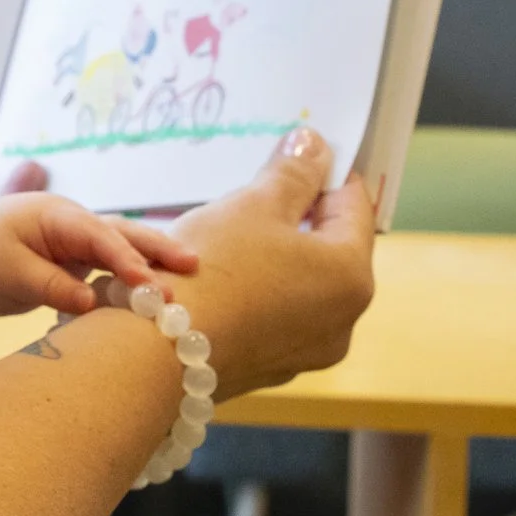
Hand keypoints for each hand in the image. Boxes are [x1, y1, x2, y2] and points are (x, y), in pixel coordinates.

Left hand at [0, 192, 197, 327]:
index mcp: (56, 217)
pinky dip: (135, 279)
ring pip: (123, 250)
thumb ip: (49, 286)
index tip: (150, 282)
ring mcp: (79, 243)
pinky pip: (113, 269)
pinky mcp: (80, 263)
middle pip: (123, 233)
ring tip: (188, 279)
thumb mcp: (8, 273)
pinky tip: (159, 294)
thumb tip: (91, 303)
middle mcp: (75, 225)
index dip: (126, 259)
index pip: (99, 236)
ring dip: (153, 264)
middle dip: (157, 249)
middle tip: (193, 266)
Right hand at [157, 128, 376, 399]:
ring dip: (277, 255)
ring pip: (300, 284)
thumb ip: (293, 173)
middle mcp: (343, 320)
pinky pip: (275, 315)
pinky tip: (220, 279)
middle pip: (330, 249)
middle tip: (258, 191)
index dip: (329, 172)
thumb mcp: (254, 205)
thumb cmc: (214, 268)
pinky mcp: (271, 369)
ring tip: (231, 236)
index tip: (302, 152)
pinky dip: (258, 291)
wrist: (159, 352)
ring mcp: (307, 351)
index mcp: (351, 275)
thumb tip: (315, 146)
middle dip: (298, 215)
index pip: (355, 205)